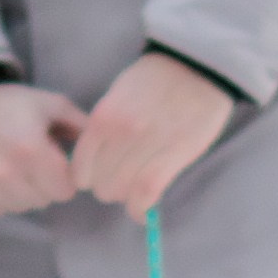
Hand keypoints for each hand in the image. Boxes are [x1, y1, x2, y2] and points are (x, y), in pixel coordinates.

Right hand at [0, 83, 85, 216]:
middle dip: (44, 183)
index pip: (65, 190)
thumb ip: (81, 126)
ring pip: (22, 207)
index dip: (64, 175)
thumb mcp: (48, 104)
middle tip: (29, 159)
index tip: (54, 160)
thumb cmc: (5, 105)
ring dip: (23, 191)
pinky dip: (1, 196)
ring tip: (10, 164)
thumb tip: (108, 146)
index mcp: (29, 149)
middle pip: (45, 200)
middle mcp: (4, 173)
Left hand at [70, 51, 232, 218]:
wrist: (197, 66)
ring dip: (125, 198)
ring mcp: (148, 144)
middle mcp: (121, 132)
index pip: (80, 167)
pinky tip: (141, 211)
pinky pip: (147, 192)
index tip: (94, 179)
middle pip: (100, 183)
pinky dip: (140, 208)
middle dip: (107, 188)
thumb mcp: (117, 96)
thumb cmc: (154, 80)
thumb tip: (94, 161)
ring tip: (134, 192)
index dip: (86, 179)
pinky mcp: (175, 154)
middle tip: (119, 182)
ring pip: (122, 191)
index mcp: (103, 117)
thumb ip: (104, 127)